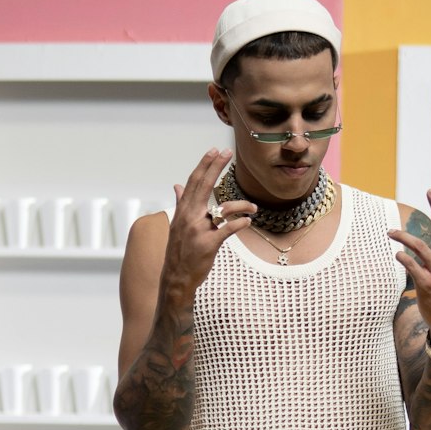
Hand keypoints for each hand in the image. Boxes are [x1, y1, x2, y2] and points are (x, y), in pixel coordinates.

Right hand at [161, 148, 255, 297]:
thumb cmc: (180, 251)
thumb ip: (180, 204)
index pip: (194, 182)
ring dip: (242, 205)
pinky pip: (228, 229)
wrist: (177, 278)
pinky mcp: (209, 244)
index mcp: (183, 211)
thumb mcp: (177, 226)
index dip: (204, 165)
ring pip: (223, 208)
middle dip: (216, 167)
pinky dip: (240, 223)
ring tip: (253, 208)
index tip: (214, 151)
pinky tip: (248, 221)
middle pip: (204, 186)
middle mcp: (189, 217)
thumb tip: (177, 185)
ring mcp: (199, 230)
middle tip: (228, 152)